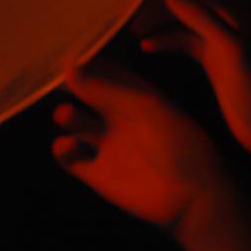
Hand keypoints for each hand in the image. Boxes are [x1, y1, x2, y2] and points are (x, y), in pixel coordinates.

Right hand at [51, 58, 228, 239]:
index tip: (67, 52)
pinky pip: (69, 157)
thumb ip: (108, 89)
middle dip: (69, 86)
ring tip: (68, 115)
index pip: (105, 70)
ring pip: (74, 121)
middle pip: (85, 93)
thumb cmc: (180, 144)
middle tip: (55, 82)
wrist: (194, 198)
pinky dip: (62, 148)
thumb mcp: (146, 108)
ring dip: (65, 115)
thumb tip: (67, 68)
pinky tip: (70, 145)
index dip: (86, 61)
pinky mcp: (98, 173)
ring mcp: (108, 144)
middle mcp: (119, 116)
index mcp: (136, 94)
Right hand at [132, 0, 250, 161]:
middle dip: (154, 4)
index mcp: (240, 6)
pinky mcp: (217, 56)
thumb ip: (203, 18)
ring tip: (129, 32)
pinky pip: (185, 38)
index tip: (130, 1)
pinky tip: (145, 47)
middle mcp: (230, 15)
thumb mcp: (233, 52)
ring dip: (157, 21)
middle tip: (124, 16)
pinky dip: (166, 39)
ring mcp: (223, 36)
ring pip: (182, 17)